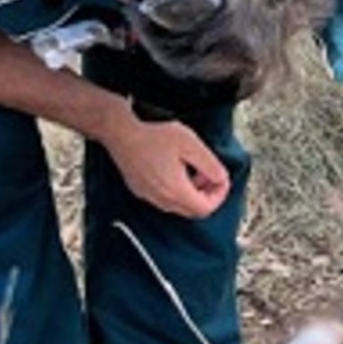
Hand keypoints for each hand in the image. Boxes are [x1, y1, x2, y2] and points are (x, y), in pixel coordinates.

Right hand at [101, 109, 229, 217]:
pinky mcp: (141, 190)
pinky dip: (177, 190)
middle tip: (209, 175)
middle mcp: (161, 199)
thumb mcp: (191, 145)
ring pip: (179, 206)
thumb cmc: (152, 135)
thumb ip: (211, 165)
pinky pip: (165, 199)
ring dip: (192, 192)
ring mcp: (149, 196)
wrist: (121, 132)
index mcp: (175, 191)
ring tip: (193, 169)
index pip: (205, 209)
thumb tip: (221, 178)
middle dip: (207, 195)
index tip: (221, 179)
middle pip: (193, 211)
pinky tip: (175, 169)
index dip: (219, 195)